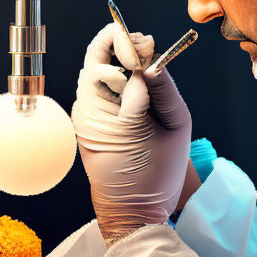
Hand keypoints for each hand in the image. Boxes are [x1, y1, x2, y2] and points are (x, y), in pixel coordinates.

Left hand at [72, 23, 192, 244]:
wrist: (130, 213)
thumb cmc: (156, 175)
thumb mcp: (174, 129)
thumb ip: (165, 91)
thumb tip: (153, 61)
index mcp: (106, 113)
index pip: (109, 62)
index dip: (127, 45)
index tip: (148, 44)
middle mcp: (86, 112)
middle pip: (94, 61)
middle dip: (118, 44)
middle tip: (146, 44)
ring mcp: (82, 117)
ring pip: (94, 72)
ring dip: (116, 58)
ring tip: (143, 56)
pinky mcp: (85, 123)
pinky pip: (98, 90)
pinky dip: (115, 77)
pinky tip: (134, 78)